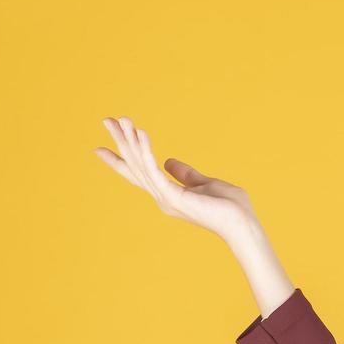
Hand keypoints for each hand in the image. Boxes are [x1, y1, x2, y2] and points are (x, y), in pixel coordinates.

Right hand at [94, 116, 257, 243]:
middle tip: (105, 119)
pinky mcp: (174, 197)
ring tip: (120, 119)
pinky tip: (141, 133)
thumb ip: (185, 174)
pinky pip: (155, 170)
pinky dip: (147, 151)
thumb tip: (168, 161)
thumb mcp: (204, 183)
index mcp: (168, 194)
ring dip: (130, 140)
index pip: (139, 173)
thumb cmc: (229, 207)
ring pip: (141, 164)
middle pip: (135, 165)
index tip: (100, 147)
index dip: (120, 159)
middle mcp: (162, 197)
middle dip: (120, 142)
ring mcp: (166, 198)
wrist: (243, 224)